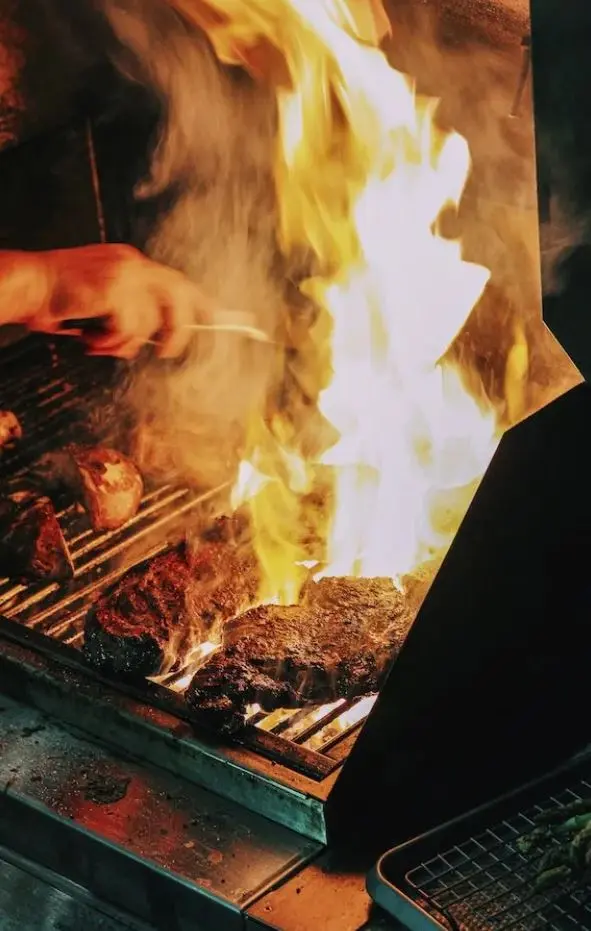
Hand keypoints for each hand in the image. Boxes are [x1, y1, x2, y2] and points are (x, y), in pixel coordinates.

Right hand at [29, 243, 210, 358]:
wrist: (29, 286)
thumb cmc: (58, 300)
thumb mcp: (102, 301)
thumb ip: (130, 310)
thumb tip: (157, 336)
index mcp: (131, 263)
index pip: (176, 280)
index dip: (199, 300)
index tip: (216, 317)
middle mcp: (132, 264)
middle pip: (178, 294)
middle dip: (179, 329)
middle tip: (167, 351)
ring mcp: (124, 275)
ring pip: (149, 322)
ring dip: (125, 343)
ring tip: (101, 344)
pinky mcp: (114, 290)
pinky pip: (129, 330)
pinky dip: (111, 343)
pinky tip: (91, 340)